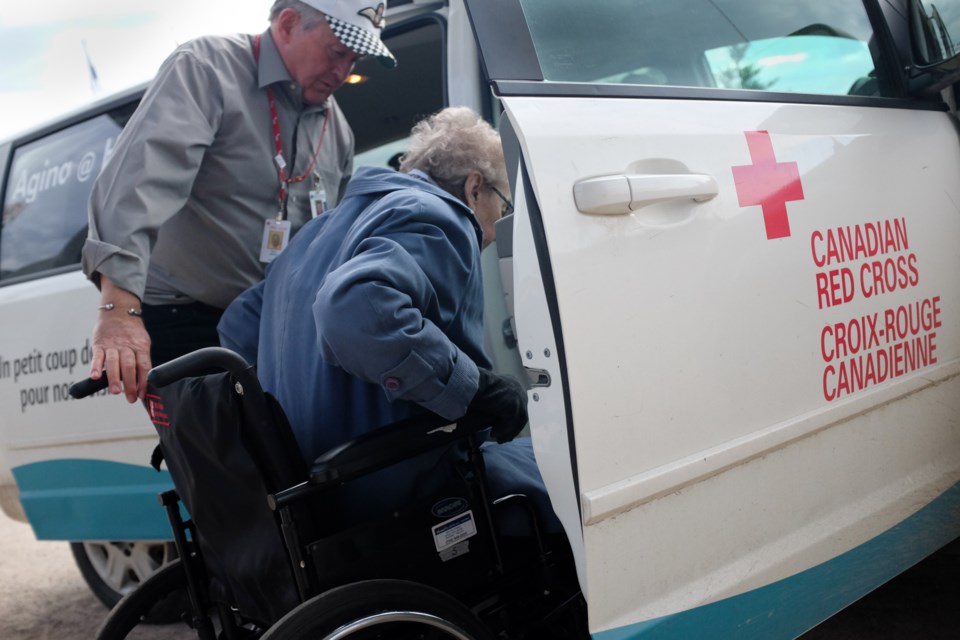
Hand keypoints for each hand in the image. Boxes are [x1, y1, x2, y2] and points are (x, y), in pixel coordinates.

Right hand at [89, 279, 151, 402]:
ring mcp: (112, 345)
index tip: (142, 395)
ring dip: (114, 378)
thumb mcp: (142, 342)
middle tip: (131, 398)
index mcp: (141, 346)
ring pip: (114, 363)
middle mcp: (127, 346)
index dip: (143, 381)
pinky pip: (97, 356)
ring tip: (116, 392)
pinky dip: (95, 367)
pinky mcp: (99, 344)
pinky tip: (96, 377)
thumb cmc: (132, 331)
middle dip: (130, 384)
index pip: (144, 366)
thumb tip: (143, 382)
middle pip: (129, 366)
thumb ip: (142, 359)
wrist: (118, 310)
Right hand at [467, 368, 527, 442]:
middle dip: (513, 429)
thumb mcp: (492, 395)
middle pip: (521, 414)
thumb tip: (500, 419)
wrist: (473, 383)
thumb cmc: (477, 387)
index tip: (506, 431)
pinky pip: (510, 423)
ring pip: (517, 421)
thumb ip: (498, 403)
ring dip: (507, 432)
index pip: (519, 407)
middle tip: (503, 439)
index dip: (513, 421)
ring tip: (497, 438)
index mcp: (514, 384)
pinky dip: (502, 430)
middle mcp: (519, 389)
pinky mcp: (513, 406)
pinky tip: (493, 433)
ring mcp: (518, 397)